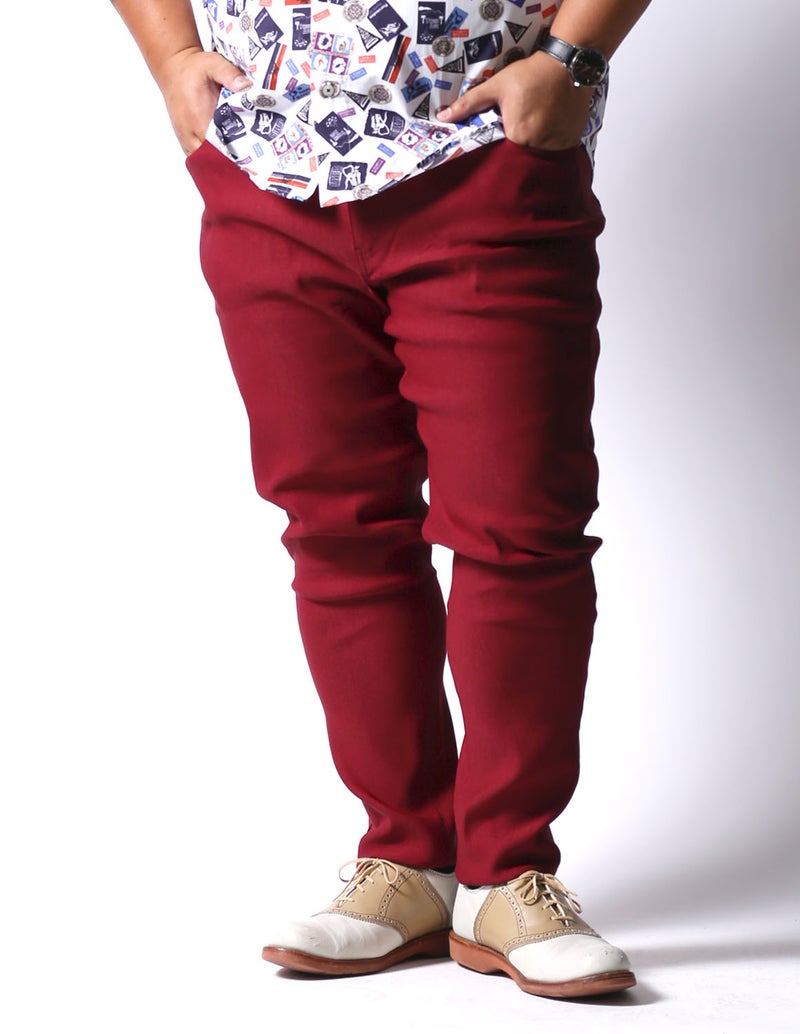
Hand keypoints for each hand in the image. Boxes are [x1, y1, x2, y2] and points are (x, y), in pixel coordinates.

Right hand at [156, 47, 251, 154]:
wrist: (174, 70)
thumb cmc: (193, 68)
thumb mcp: (213, 64)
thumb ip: (229, 74)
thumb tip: (246, 86)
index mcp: (198, 118)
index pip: (218, 148)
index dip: (235, 155)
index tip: (252, 157)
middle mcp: (190, 134)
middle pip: (213, 161)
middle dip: (232, 162)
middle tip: (253, 162)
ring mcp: (187, 140)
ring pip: (206, 163)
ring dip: (223, 164)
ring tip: (244, 163)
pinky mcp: (187, 142)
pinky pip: (201, 160)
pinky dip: (214, 162)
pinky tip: (229, 160)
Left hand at [437, 50, 592, 150]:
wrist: (568, 65)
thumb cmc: (529, 74)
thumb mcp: (496, 85)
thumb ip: (469, 104)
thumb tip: (442, 118)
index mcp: (516, 135)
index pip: (502, 151)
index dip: (501, 144)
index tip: (505, 131)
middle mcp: (536, 145)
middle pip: (521, 154)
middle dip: (519, 145)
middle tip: (524, 124)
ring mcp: (556, 145)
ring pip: (539, 154)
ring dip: (536, 146)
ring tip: (538, 125)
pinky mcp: (570, 142)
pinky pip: (557, 151)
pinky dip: (553, 144)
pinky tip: (552, 128)